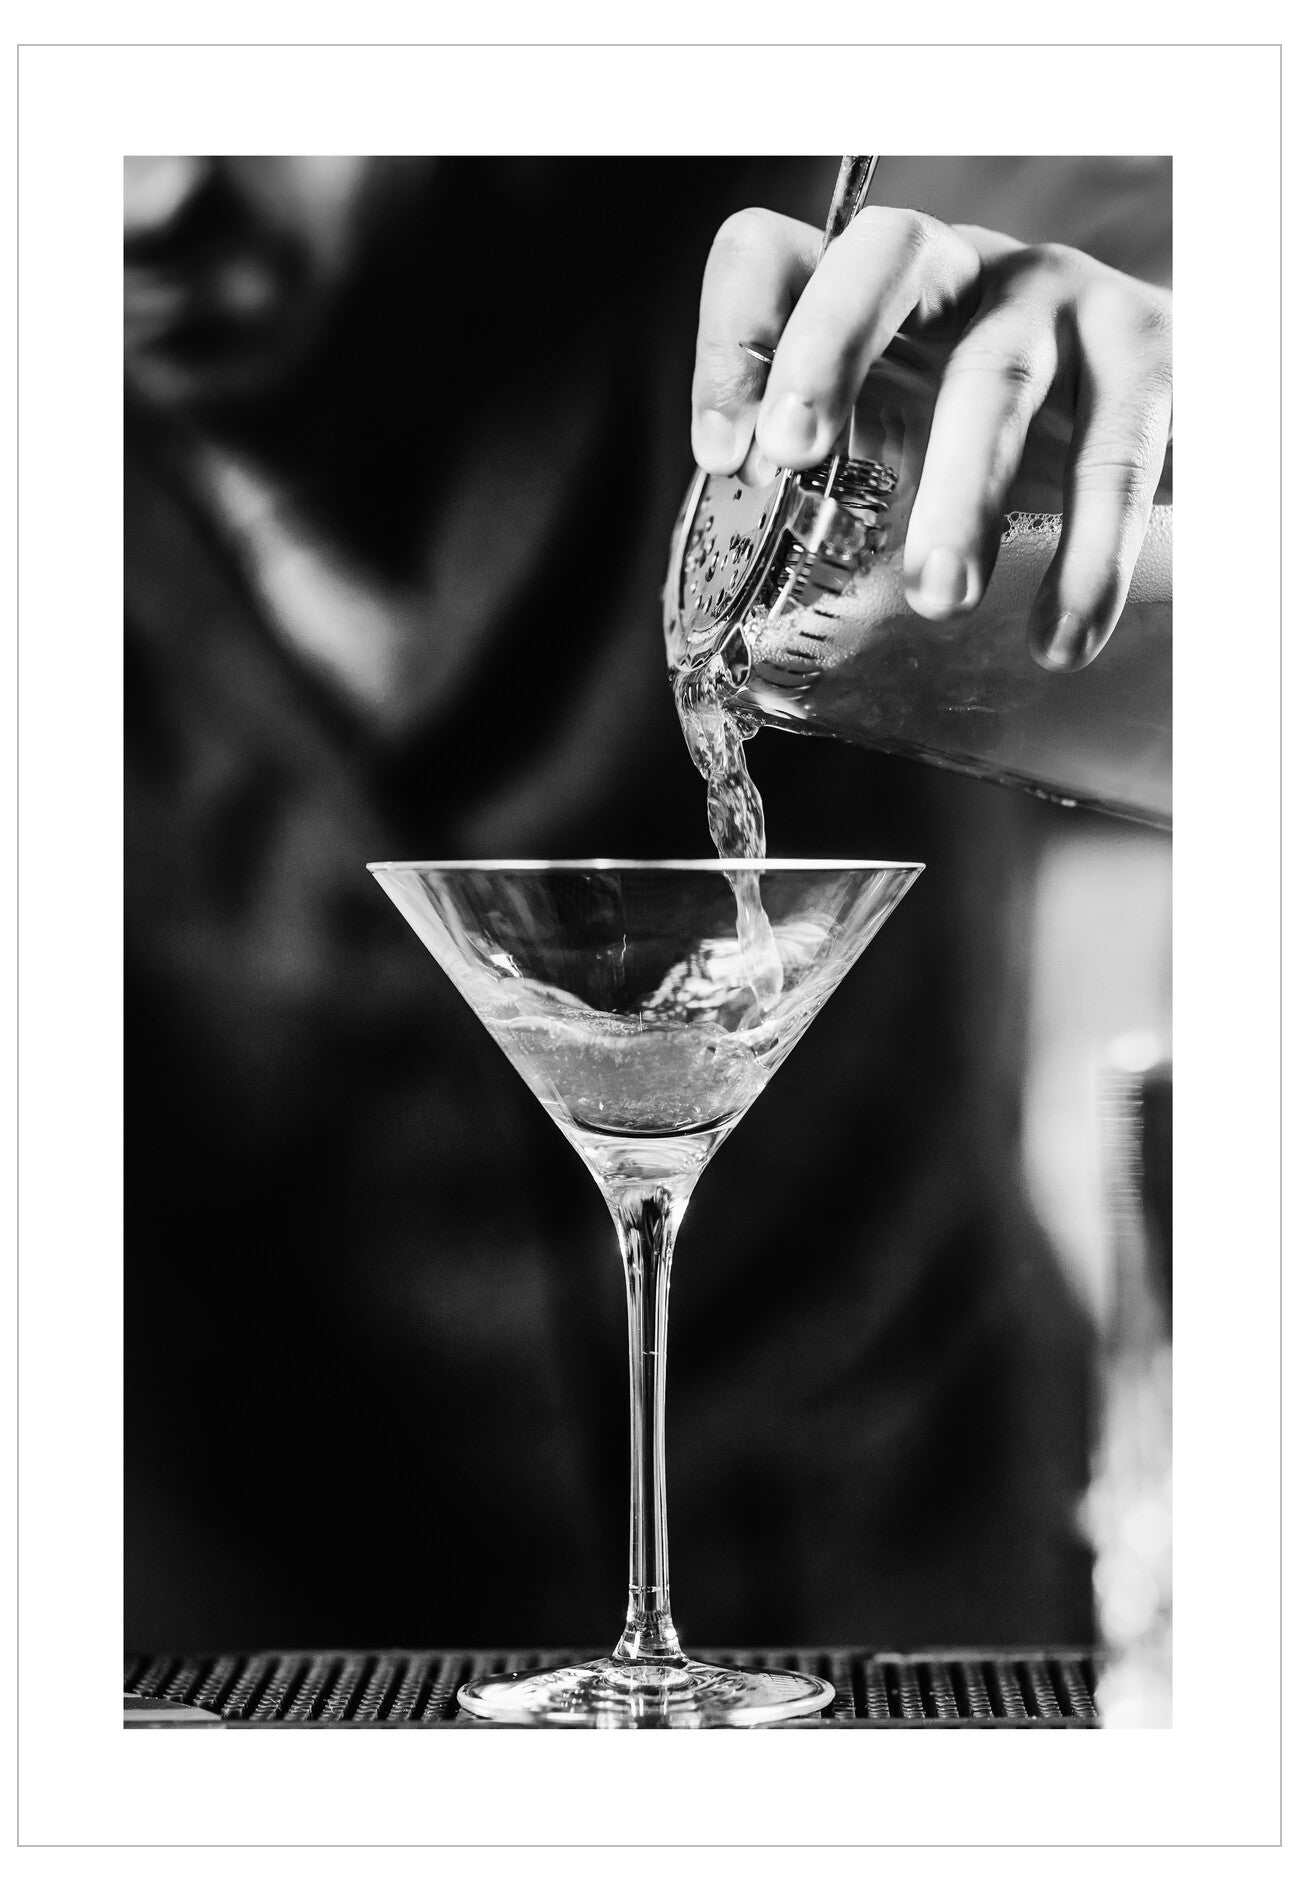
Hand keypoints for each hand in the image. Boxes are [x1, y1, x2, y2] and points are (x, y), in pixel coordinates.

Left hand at [691, 206, 1171, 670]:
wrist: (1152, 456)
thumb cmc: (997, 462)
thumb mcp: (896, 465)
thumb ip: (832, 501)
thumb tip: (754, 611)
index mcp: (864, 297)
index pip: (774, 258)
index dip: (736, 339)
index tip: (722, 457)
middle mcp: (957, 270)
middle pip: (886, 255)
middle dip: (828, 351)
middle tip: (796, 458)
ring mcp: (1058, 295)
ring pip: (1000, 368)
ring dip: (963, 488)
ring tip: (939, 596)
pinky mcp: (1151, 347)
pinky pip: (1119, 446)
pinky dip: (1093, 552)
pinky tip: (1061, 636)